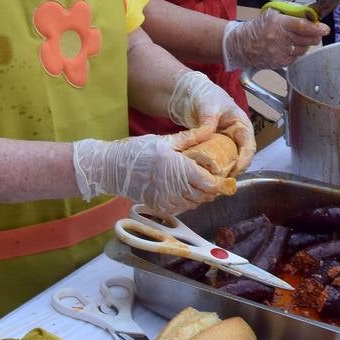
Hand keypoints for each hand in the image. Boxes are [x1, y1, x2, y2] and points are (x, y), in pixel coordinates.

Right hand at [72, 134, 225, 212]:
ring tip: (205, 184)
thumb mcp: (164, 141)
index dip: (221, 183)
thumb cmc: (137, 151)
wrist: (111, 169)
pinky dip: (190, 200)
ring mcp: (166, 200)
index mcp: (178, 168)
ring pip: (195, 203)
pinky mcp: (159, 206)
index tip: (227, 178)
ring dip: (203, 196)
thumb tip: (208, 132)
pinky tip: (189, 190)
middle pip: (205, 196)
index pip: (209, 183)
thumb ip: (188, 139)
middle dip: (214, 189)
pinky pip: (182, 207)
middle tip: (219, 179)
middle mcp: (174, 188)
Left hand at [168, 70, 255, 172]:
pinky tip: (204, 172)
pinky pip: (215, 159)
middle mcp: (236, 136)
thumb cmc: (206, 95)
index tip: (235, 169)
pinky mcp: (213, 147)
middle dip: (234, 169)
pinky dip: (211, 166)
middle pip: (241, 157)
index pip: (249, 146)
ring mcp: (224, 142)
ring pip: (229, 161)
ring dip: (223, 170)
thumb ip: (208, 122)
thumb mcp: (209, 106)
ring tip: (214, 178)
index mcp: (241, 125)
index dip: (244, 160)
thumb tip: (205, 137)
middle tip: (223, 179)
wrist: (189, 94)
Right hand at [223, 8, 327, 71]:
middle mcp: (279, 39)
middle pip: (306, 39)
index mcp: (277, 23)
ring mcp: (279, 52)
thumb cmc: (257, 28)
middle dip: (315, 36)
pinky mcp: (279, 62)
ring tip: (298, 39)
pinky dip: (296, 52)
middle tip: (317, 33)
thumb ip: (290, 14)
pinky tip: (289, 48)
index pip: (301, 26)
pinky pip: (295, 57)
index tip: (325, 28)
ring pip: (303, 49)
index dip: (316, 27)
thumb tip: (308, 15)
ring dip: (305, 44)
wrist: (240, 45)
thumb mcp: (271, 14)